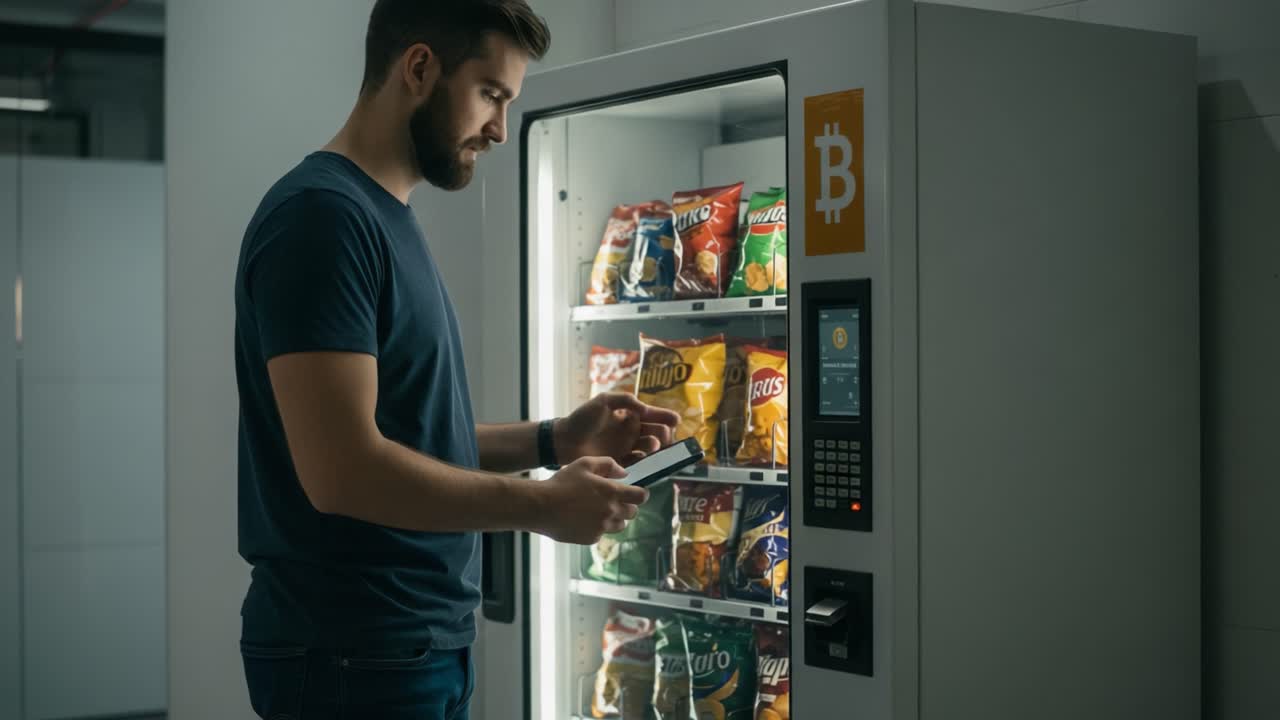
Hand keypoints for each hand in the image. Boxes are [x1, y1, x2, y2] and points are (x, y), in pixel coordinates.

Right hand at [534, 457, 649, 544]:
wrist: (541, 507)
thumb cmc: (562, 483)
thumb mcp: (584, 464)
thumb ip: (608, 465)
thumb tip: (623, 474)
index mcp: (612, 492)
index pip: (640, 497)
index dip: (640, 494)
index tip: (635, 492)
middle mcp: (610, 511)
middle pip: (633, 513)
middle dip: (627, 506)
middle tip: (614, 500)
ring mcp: (602, 527)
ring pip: (620, 525)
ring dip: (615, 518)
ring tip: (598, 510)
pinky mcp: (591, 539)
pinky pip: (602, 534)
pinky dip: (598, 528)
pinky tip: (584, 519)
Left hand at [554, 393, 680, 465]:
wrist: (565, 440)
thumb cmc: (582, 419)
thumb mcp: (604, 401)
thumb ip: (625, 400)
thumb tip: (646, 409)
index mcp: (629, 416)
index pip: (652, 416)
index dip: (665, 417)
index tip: (676, 419)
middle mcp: (631, 433)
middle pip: (656, 433)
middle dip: (664, 433)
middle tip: (664, 436)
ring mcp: (627, 448)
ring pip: (650, 449)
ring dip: (656, 446)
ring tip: (653, 445)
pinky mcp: (621, 463)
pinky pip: (639, 463)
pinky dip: (646, 461)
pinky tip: (647, 460)